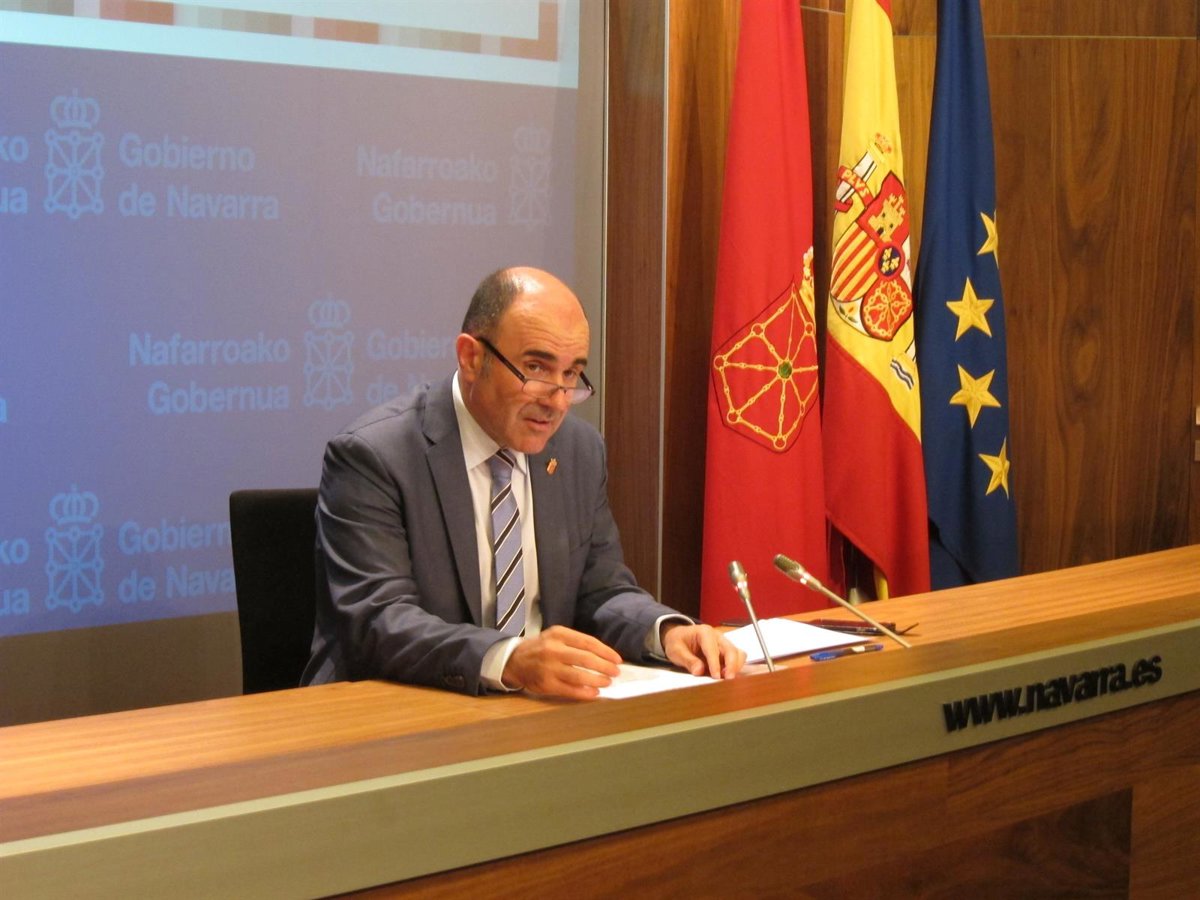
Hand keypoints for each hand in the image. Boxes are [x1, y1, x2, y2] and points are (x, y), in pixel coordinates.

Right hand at [501, 625, 622, 699]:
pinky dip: (584, 693)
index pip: (588, 642)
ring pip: (579, 676)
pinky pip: (570, 690)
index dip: (606, 652)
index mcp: (559, 634)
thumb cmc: (541, 648)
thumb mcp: (556, 636)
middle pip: (586, 659)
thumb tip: (604, 656)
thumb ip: (576, 643)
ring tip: (607, 683)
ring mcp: (549, 668)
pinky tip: (594, 693)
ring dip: (597, 680)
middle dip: (605, 667)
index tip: (617, 659)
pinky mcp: (546, 684)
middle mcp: (553, 649)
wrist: (514, 661)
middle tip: (616, 673)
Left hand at [661, 623, 745, 679]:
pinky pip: (736, 657)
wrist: (678, 637)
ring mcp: (723, 643)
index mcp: (704, 632)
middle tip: (727, 680)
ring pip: (737, 653)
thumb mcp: (676, 651)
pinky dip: (735, 667)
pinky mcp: (726, 651)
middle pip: (731, 649)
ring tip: (727, 678)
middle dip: (731, 665)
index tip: (716, 677)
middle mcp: (717, 636)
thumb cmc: (677, 642)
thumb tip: (699, 671)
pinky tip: (727, 675)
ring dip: (735, 666)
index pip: (713, 649)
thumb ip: (688, 660)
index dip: (715, 664)